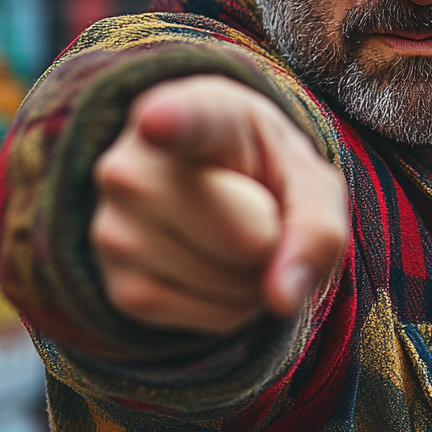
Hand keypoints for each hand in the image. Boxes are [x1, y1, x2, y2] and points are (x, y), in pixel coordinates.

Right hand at [90, 75, 347, 335]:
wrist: (215, 192)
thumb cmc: (266, 172)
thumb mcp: (309, 180)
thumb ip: (316, 227)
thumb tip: (281, 299)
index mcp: (193, 112)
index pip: (181, 119)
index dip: (171, 122)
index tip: (159, 122)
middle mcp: (133, 166)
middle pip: (247, 236)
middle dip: (272, 239)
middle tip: (253, 208)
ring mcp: (115, 230)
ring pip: (231, 284)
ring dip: (255, 277)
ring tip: (230, 234)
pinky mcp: (121, 290)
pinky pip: (215, 320)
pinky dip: (235, 306)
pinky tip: (215, 265)